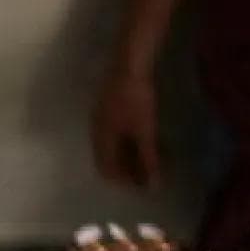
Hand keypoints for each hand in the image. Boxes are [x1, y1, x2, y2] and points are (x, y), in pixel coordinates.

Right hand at [93, 71, 162, 188]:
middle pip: (108, 160)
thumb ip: (148, 158)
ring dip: (129, 156)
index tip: (145, 184)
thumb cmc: (135, 100)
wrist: (129, 66)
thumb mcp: (145, 131)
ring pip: (112, 147)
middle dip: (128, 169)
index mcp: (101, 139)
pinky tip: (144, 140)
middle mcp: (96, 132)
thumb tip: (153, 184)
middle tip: (151, 173)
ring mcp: (100, 120)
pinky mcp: (108, 110)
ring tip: (151, 158)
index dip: (124, 180)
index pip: (106, 170)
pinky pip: (116, 135)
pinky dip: (129, 143)